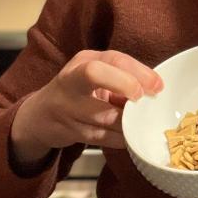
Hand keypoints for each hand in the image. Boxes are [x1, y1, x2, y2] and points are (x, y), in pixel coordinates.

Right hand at [11, 50, 163, 164]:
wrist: (40, 116)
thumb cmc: (78, 91)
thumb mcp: (96, 76)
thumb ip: (122, 78)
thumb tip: (155, 89)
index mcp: (84, 61)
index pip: (112, 58)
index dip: (137, 71)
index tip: (157, 86)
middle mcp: (71, 80)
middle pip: (94, 73)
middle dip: (124, 84)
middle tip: (142, 99)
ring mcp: (66, 106)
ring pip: (103, 115)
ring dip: (128, 122)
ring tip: (141, 122)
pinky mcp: (68, 131)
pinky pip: (101, 138)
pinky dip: (120, 139)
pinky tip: (128, 136)